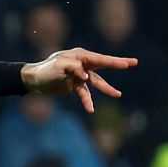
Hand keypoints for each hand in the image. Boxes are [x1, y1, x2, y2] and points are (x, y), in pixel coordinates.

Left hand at [20, 48, 137, 112]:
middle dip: (118, 64)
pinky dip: (88, 101)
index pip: (100, 58)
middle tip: (134, 62)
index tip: (127, 64)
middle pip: (103, 65)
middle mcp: (82, 63)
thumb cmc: (45, 69)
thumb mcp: (58, 66)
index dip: (114, 62)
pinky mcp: (75, 85)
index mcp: (80, 55)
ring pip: (97, 82)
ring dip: (107, 89)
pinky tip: (91, 110)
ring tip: (118, 95)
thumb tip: (86, 75)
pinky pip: (85, 94)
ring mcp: (80, 75)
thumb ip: (74, 68)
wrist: (33, 80)